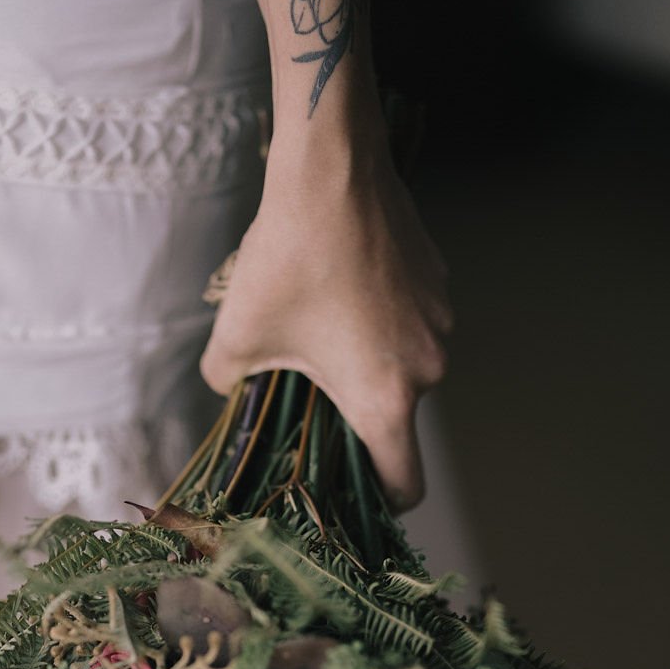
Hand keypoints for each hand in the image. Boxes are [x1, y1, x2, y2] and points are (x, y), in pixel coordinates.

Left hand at [200, 142, 451, 508]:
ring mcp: (441, 323)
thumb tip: (231, 393)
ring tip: (323, 324)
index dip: (379, 500)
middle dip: (356, 412)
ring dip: (370, 361)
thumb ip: (228, 385)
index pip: (405, 484)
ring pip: (405, 367)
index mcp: (385, 398)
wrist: (333, 168)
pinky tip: (345, 287)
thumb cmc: (288, 258)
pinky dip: (384, 321)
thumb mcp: (238, 335)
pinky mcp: (440, 284)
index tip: (353, 490)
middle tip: (309, 388)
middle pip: (398, 418)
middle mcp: (429, 369)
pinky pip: (412, 324)